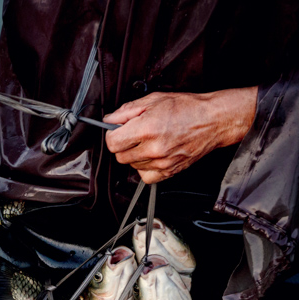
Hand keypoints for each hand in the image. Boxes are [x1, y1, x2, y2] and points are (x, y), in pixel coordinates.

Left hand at [103, 88, 256, 183]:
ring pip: (132, 166)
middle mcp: (153, 148)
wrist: (214, 120)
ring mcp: (162, 162)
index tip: (118, 131)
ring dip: (135, 155)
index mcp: (147, 129)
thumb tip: (109, 120)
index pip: (112, 142)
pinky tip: (152, 155)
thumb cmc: (188, 108)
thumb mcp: (154, 100)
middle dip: (124, 144)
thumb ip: (126, 111)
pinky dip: (145, 168)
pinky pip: (145, 176)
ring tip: (149, 142)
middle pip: (120, 156)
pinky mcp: (170, 171)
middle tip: (135, 135)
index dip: (112, 135)